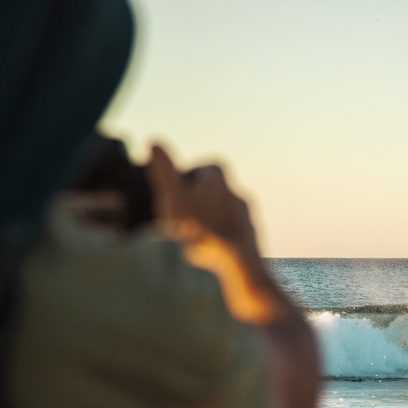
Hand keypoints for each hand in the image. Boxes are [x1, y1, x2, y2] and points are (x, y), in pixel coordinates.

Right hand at [147, 144, 258, 261]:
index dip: (188, 176)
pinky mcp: (252, 240)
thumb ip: (164, 170)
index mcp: (220, 179)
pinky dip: (221, 237)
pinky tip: (209, 250)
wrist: (236, 265)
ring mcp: (248, 218)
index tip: (175, 190)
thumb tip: (155, 143)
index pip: (205, 167)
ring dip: (210, 219)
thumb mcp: (173, 196)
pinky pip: (233, 234)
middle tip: (180, 213)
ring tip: (192, 235)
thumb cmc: (200, 229)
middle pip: (215, 191)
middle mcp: (239, 194)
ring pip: (225, 213)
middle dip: (198, 199)